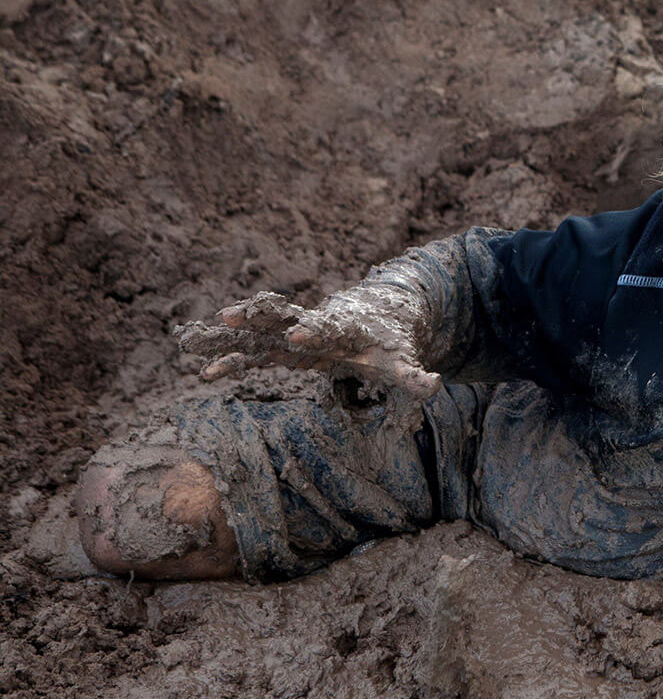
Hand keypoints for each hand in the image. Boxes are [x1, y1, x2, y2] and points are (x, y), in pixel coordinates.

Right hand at [174, 288, 441, 398]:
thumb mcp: (404, 360)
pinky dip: (232, 358)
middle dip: (256, 317)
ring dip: (228, 334)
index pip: (327, 327)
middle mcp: (314, 324)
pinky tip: (206, 372)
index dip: (313, 332)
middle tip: (227, 316)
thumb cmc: (391, 341)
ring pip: (258, 330)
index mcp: (344, 326)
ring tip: (192, 341)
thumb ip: (415, 375)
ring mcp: (295, 331)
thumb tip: (434, 385)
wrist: (380, 313)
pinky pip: (254, 352)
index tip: (296, 337)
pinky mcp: (285, 344)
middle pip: (281, 318)